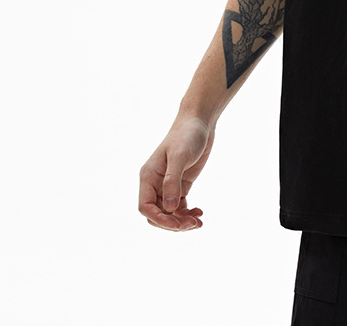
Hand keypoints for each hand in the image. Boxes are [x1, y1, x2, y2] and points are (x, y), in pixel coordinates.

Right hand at [138, 116, 213, 230]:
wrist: (200, 121)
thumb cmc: (187, 135)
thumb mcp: (180, 156)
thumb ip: (172, 182)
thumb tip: (168, 208)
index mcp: (148, 177)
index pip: (146, 207)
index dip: (159, 219)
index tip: (177, 224)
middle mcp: (155, 183)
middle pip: (157, 214)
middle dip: (173, 223)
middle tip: (193, 224)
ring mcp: (168, 185)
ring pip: (169, 212)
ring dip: (182, 221)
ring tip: (198, 222)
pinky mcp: (181, 184)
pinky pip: (179, 206)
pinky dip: (187, 213)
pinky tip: (199, 213)